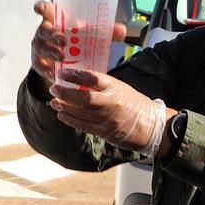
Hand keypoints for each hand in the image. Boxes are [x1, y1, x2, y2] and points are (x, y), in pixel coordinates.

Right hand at [31, 1, 126, 79]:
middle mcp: (45, 31)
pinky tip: (54, 73)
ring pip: (41, 47)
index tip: (40, 8)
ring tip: (62, 57)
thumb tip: (122, 30)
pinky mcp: (39, 62)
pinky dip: (47, 70)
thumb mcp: (88, 32)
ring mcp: (40, 46)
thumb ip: (105, 31)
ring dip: (51, 52)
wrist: (64, 59)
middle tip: (63, 40)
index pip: (46, 9)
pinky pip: (40, 65)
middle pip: (45, 30)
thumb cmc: (74, 39)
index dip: (42, 7)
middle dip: (53, 34)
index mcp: (55, 19)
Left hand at [51, 69, 169, 153]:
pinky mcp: (104, 131)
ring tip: (53, 101)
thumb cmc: (134, 104)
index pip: (94, 79)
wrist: (150, 126)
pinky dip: (70, 119)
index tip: (64, 72)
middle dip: (66, 93)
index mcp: (116, 88)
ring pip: (81, 112)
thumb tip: (79, 80)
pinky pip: (83, 125)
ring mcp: (107, 119)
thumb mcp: (121, 88)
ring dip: (64, 106)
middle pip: (84, 97)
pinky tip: (61, 114)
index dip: (76, 75)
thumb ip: (102, 85)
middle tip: (54, 88)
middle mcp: (111, 103)